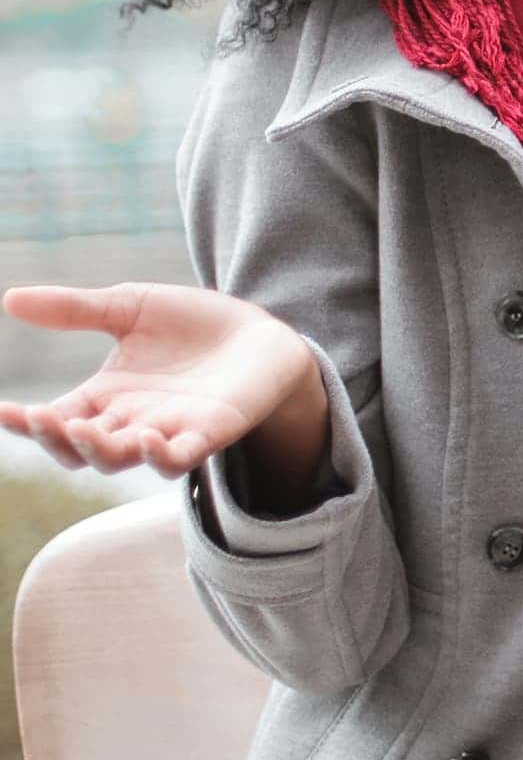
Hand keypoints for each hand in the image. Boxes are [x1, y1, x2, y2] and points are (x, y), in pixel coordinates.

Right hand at [0, 282, 319, 479]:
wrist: (260, 332)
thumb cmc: (192, 324)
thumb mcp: (129, 307)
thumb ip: (75, 309)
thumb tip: (9, 299)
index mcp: (105, 396)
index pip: (56, 417)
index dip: (26, 421)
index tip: (2, 410)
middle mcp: (130, 421)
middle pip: (79, 448)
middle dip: (56, 437)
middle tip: (41, 417)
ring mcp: (169, 432)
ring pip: (121, 459)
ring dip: (98, 450)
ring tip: (80, 428)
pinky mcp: (210, 434)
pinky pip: (179, 459)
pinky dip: (160, 456)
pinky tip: (147, 438)